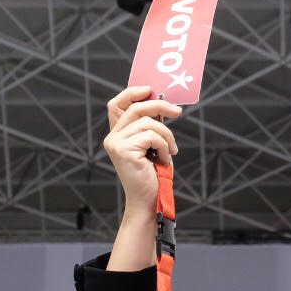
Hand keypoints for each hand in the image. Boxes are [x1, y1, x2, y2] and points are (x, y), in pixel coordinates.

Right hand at [103, 86, 181, 211]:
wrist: (149, 200)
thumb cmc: (154, 173)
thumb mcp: (153, 144)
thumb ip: (151, 124)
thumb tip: (163, 102)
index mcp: (117, 134)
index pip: (116, 104)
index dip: (132, 92)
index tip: (151, 90)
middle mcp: (112, 137)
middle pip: (136, 107)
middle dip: (160, 106)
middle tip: (178, 112)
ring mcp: (116, 144)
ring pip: (149, 122)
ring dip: (167, 136)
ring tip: (169, 151)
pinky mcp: (123, 150)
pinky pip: (152, 136)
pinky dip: (164, 146)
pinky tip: (163, 159)